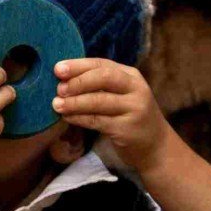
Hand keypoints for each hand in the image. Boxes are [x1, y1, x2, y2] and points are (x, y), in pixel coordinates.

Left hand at [52, 58, 171, 173]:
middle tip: (58, 88)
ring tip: (56, 104)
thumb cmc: (129, 116)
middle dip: (78, 81)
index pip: (102, 64)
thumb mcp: (121, 95)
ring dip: (74, 102)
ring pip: (99, 101)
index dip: (78, 65)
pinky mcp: (127, 129)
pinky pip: (98, 121)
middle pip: (103, 78)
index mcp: (131, 76)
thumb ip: (99, 85)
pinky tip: (66, 117)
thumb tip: (63, 79)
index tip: (57, 69)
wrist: (155, 146)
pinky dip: (79, 118)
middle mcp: (136, 89)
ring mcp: (134, 109)